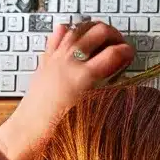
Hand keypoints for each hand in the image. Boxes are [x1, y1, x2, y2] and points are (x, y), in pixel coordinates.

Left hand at [0, 21, 133, 159]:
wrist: (29, 130)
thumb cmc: (58, 128)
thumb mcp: (90, 111)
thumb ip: (107, 90)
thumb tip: (118, 76)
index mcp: (84, 76)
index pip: (114, 53)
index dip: (127, 51)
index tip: (130, 54)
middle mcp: (70, 62)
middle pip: (99, 31)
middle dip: (114, 34)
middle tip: (119, 44)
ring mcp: (56, 58)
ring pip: (78, 28)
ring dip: (93, 29)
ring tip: (101, 37)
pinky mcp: (45, 60)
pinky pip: (57, 36)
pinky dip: (68, 31)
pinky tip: (73, 33)